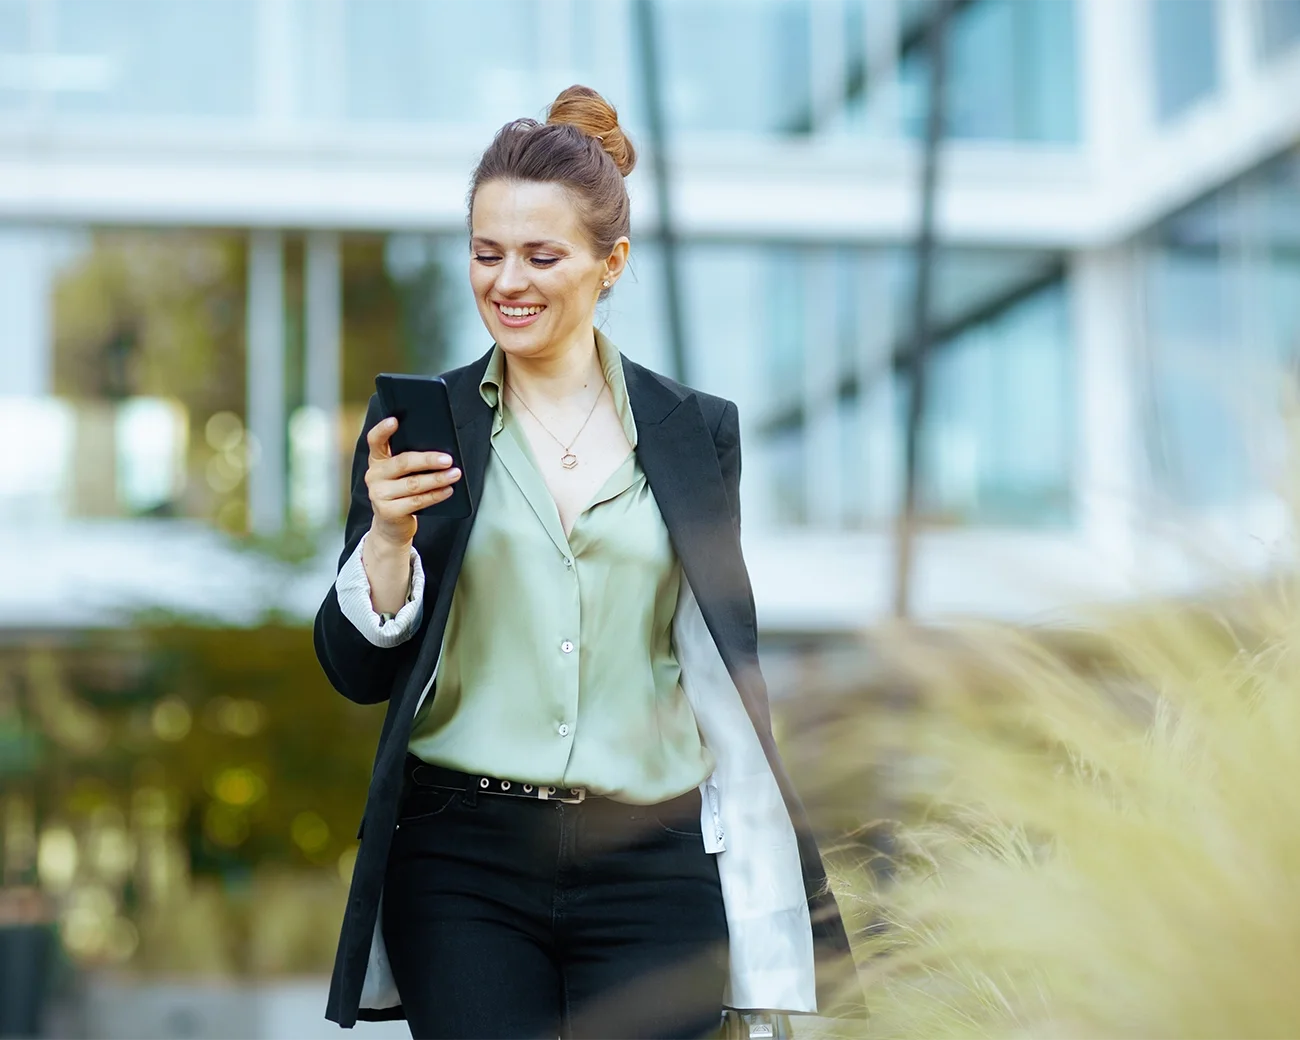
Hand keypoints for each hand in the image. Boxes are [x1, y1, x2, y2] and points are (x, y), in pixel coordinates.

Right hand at [364, 417, 462, 551]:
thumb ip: (411, 462)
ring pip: (413, 484)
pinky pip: (416, 501)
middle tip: (448, 459)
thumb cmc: (402, 493)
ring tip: (455, 474)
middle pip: (402, 463)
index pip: (375, 440)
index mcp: (377, 460)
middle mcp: (374, 475)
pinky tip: (448, 490)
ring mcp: (379, 494)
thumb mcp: (402, 475)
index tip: (395, 420)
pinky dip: (435, 495)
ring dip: (437, 479)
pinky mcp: (388, 512)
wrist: (392, 526)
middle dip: (428, 460)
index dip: (383, 429)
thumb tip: (441, 452)